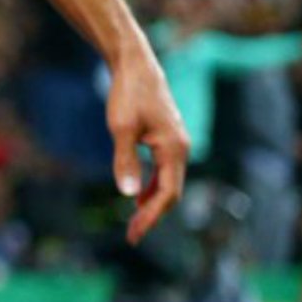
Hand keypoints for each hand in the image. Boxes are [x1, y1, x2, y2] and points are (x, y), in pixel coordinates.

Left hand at [107, 49, 189, 243]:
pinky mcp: (167, 138)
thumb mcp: (120, 129)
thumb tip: (126, 194)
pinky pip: (164, 171)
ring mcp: (176, 144)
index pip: (167, 195)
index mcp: (174, 150)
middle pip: (170, 193)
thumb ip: (124, 161)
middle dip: (152, 215)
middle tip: (132, 235)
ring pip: (168, 182)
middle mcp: (181, 149)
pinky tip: (138, 194)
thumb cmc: (127, 95)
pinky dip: (152, 186)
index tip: (134, 235)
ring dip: (152, 202)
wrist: (135, 66)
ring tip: (135, 221)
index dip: (151, 217)